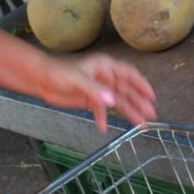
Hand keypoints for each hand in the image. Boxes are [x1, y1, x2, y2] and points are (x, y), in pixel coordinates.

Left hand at [33, 54, 156, 131]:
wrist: (41, 80)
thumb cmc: (58, 72)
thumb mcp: (77, 79)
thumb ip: (94, 89)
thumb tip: (111, 101)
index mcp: (105, 66)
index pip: (128, 74)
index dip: (141, 84)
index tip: (151, 95)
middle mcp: (105, 77)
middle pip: (126, 90)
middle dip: (138, 102)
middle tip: (150, 114)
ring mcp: (99, 89)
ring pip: (117, 101)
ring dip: (128, 112)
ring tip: (140, 123)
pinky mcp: (90, 100)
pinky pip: (101, 110)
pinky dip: (102, 118)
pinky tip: (103, 127)